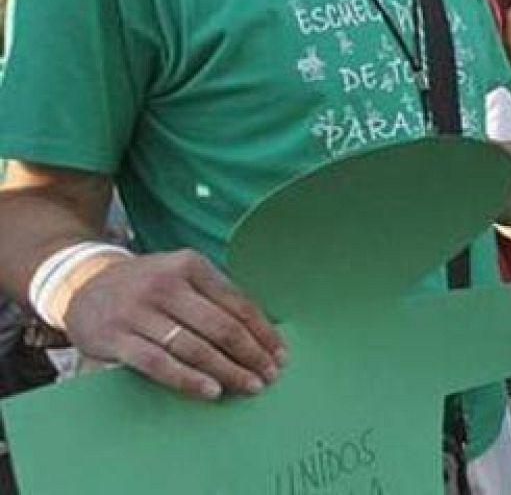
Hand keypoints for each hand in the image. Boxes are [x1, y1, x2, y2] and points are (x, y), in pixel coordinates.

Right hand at [62, 250, 284, 399]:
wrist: (84, 285)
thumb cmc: (147, 286)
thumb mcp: (181, 276)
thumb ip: (214, 297)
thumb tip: (261, 334)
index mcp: (191, 266)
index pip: (238, 304)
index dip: (263, 333)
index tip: (280, 355)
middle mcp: (166, 284)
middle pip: (222, 327)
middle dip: (251, 355)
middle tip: (270, 376)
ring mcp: (139, 311)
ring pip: (195, 347)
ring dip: (227, 371)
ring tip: (248, 386)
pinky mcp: (117, 337)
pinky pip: (160, 364)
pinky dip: (189, 380)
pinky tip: (211, 391)